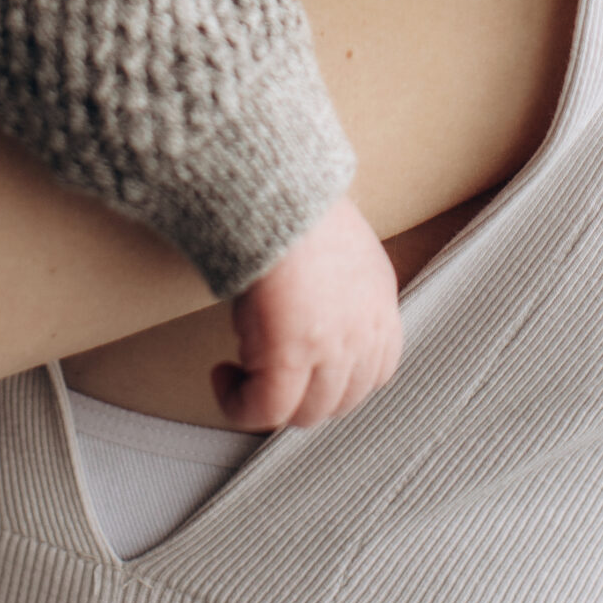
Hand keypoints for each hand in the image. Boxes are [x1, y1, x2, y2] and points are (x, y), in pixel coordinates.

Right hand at [211, 196, 403, 431]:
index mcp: (380, 305)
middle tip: (265, 375)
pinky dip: (239, 404)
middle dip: (302, 397)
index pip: (378, 372)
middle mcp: (363, 333)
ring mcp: (331, 348)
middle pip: (342, 400)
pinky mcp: (289, 355)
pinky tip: (222, 376)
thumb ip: (343, 295)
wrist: (278, 190)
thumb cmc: (296, 208)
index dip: (339, 382)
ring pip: (305, 412)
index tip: (306, 371)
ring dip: (269, 402)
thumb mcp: (344, 252)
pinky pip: (265, 410)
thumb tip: (313, 318)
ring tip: (239, 374)